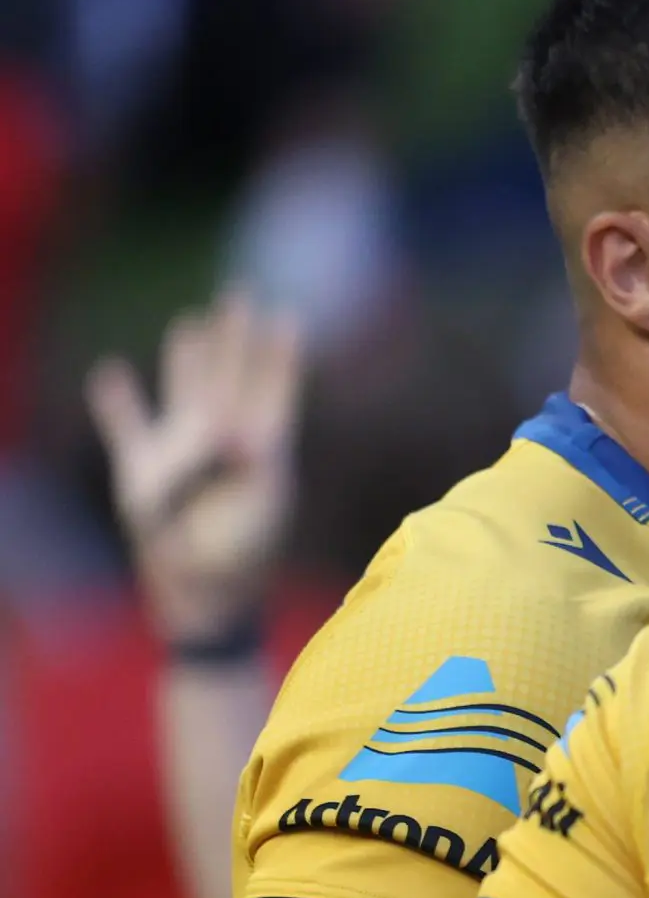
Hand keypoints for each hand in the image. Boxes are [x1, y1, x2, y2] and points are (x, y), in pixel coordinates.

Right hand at [87, 293, 301, 646]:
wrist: (206, 603)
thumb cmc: (239, 564)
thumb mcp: (255, 515)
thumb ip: (248, 471)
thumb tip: (237, 431)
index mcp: (259, 455)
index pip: (269, 391)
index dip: (278, 354)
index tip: (288, 316)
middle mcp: (220, 449)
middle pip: (228, 380)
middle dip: (234, 339)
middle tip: (240, 293)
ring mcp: (181, 460)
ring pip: (183, 398)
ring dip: (185, 362)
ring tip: (190, 325)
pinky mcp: (141, 478)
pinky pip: (126, 432)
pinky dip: (117, 404)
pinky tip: (110, 372)